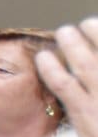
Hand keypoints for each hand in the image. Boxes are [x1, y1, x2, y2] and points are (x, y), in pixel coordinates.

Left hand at [38, 16, 97, 136]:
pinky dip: (53, 68)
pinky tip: (44, 58)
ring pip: (87, 64)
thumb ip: (94, 85)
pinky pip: (64, 85)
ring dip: (75, 45)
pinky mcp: (84, 113)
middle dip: (95, 35)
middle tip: (86, 23)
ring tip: (66, 32)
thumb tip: (88, 73)